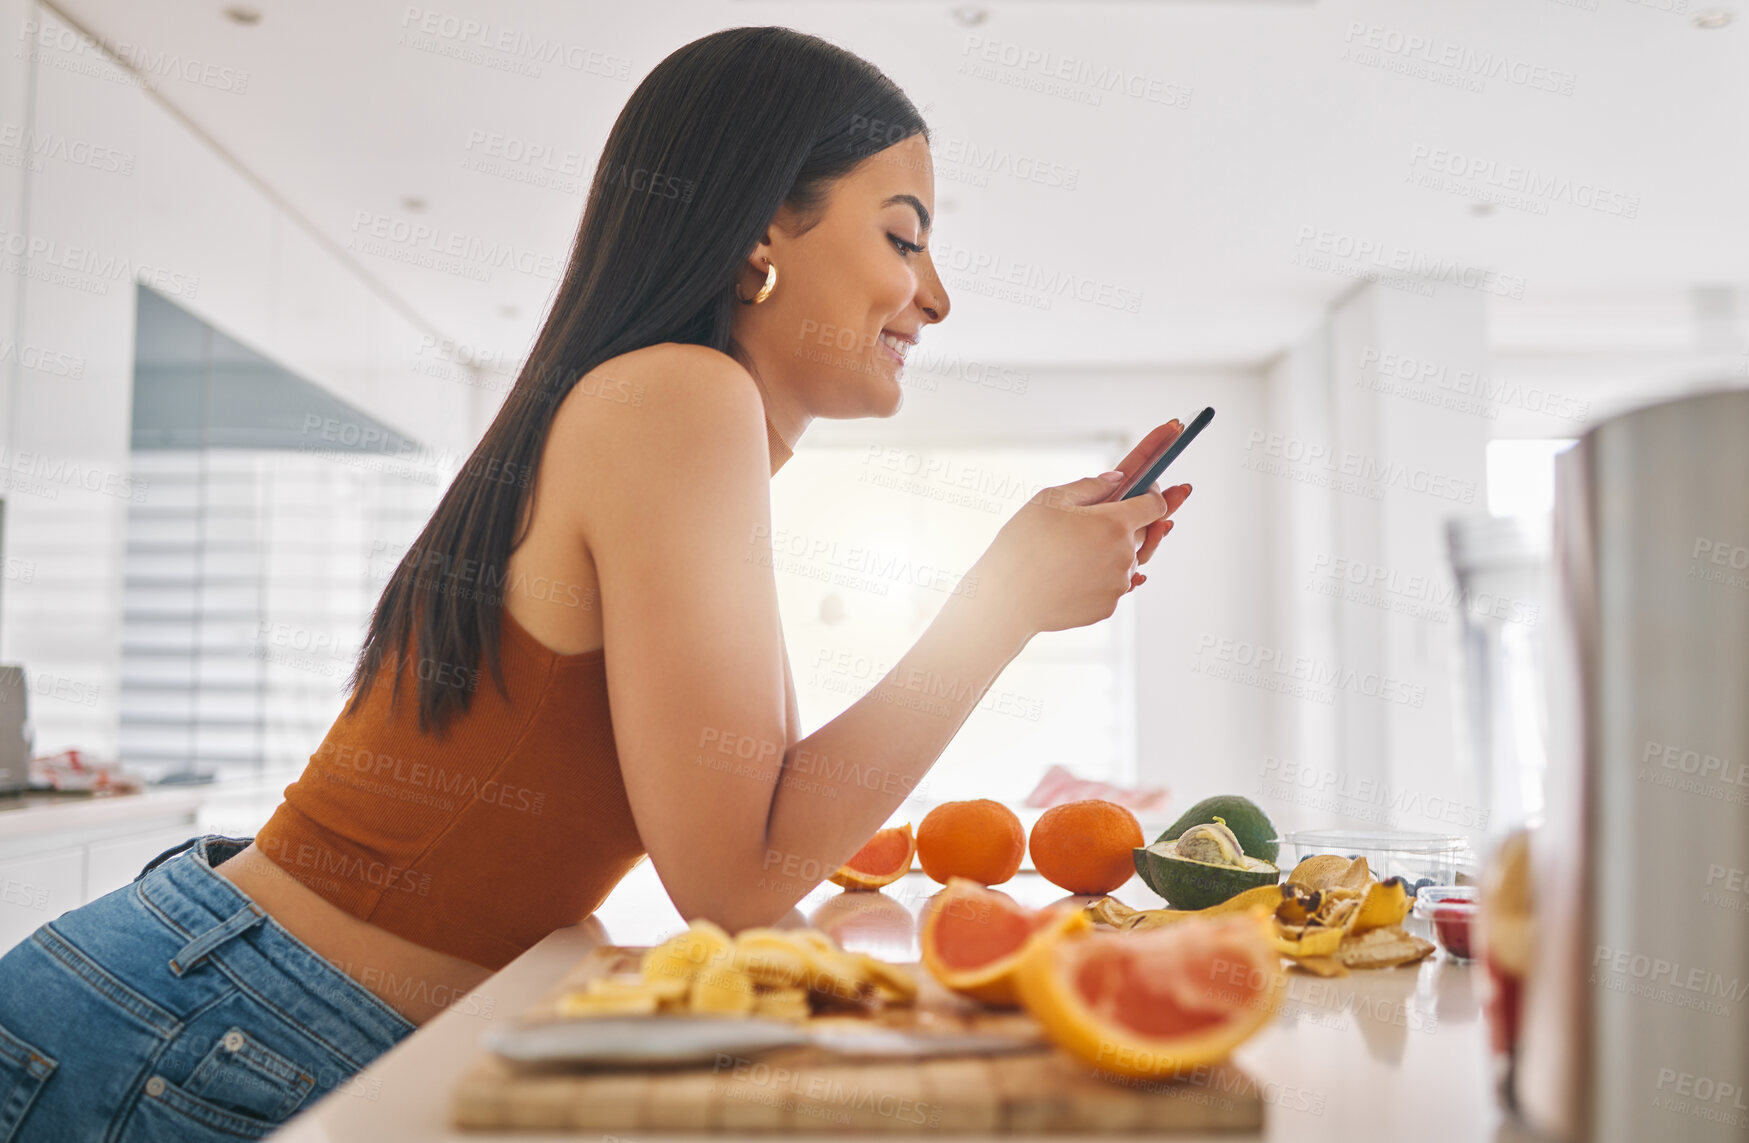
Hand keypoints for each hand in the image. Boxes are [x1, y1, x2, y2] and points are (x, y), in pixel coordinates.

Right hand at [969, 421, 1192, 635]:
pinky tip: (1072, 572)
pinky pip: (1112, 585)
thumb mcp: (1051, 500)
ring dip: (1113, 552)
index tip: (1147, 489)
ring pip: (1127, 561)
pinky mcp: (1107, 607)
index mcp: (1115, 523)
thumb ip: (1091, 486)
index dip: (1154, 493)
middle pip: (1145, 533)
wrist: (1007, 600)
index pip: (1155, 504)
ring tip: (1077, 550)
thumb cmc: (1024, 543)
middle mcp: (1125, 555)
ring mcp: (1118, 585)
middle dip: (1132, 523)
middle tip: (1104, 520)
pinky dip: (1100, 576)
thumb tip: (1119, 479)